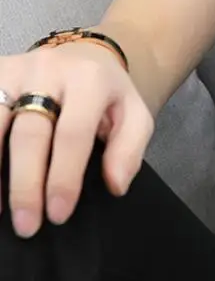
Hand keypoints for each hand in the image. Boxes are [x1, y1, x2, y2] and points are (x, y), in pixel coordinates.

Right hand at [0, 44, 154, 237]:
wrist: (85, 55)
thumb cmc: (108, 95)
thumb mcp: (135, 116)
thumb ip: (129, 150)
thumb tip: (116, 185)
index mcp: (88, 80)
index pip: (73, 134)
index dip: (64, 177)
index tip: (59, 214)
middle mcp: (46, 70)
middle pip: (29, 135)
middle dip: (26, 185)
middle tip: (27, 225)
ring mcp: (13, 71)